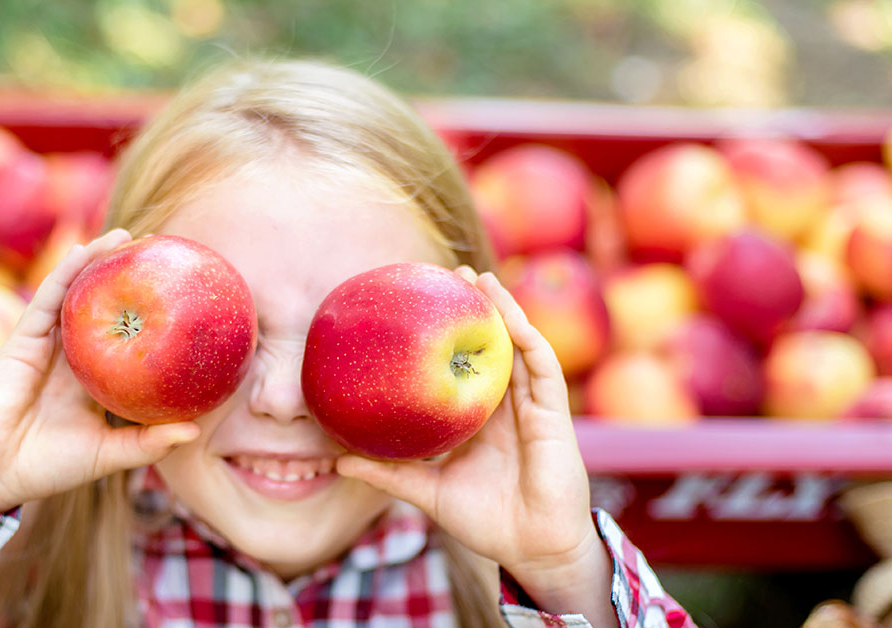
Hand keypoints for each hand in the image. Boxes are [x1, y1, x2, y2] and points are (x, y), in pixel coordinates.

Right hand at [0, 229, 200, 514]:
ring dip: (97, 262)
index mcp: (93, 380)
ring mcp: (48, 345)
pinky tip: (86, 251)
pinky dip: (66, 272)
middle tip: (158, 251)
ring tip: (125, 237)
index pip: (124, 340)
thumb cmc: (48, 467)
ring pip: (75, 294)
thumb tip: (194, 430)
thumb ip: (148, 442)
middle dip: (125, 279)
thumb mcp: (108, 452)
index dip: (147, 315)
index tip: (178, 293)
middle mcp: (72, 357)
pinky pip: (49, 299)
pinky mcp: (24, 340)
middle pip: (102, 308)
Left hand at [336, 269, 612, 620]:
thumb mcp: (427, 492)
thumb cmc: (487, 522)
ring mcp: (532, 406)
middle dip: (475, 308)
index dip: (448, 336)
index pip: (463, 367)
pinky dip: (528, 338)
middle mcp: (506, 406)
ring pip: (519, 345)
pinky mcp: (553, 414)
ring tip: (478, 278)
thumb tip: (338, 461)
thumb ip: (389, 474)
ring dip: (503, 309)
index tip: (422, 305)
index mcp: (480, 419)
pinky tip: (511, 317)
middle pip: (491, 346)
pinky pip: (542, 367)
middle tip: (448, 274)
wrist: (533, 550)